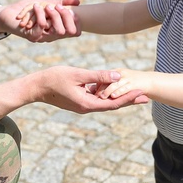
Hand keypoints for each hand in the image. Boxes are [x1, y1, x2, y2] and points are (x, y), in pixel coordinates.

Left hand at [0, 0, 80, 42]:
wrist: (8, 14)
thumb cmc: (28, 10)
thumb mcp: (46, 4)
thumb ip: (61, 3)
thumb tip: (78, 2)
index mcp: (56, 30)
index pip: (74, 31)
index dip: (76, 21)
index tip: (73, 10)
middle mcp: (50, 36)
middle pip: (67, 31)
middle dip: (65, 16)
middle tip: (57, 6)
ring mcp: (42, 38)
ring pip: (55, 29)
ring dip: (52, 14)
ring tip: (45, 5)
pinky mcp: (31, 36)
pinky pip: (41, 26)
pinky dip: (40, 15)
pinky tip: (36, 6)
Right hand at [33, 66, 147, 113]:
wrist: (37, 87)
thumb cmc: (55, 78)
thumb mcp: (78, 74)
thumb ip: (98, 75)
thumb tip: (118, 75)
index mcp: (87, 104)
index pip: (113, 103)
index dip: (129, 98)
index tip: (142, 94)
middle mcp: (86, 107)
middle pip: (112, 105)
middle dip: (128, 100)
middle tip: (145, 96)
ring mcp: (82, 105)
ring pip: (104, 102)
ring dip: (118, 97)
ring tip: (133, 92)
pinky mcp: (79, 101)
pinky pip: (96, 98)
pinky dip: (106, 94)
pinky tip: (113, 88)